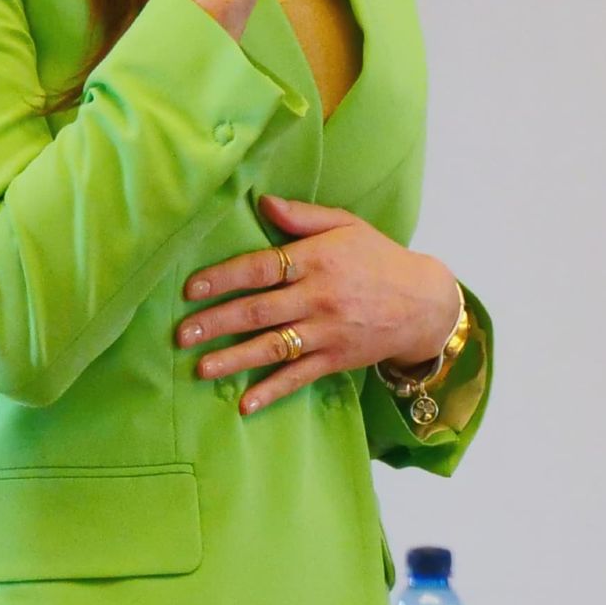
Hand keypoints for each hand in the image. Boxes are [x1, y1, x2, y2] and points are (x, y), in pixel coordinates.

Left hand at [173, 193, 456, 415]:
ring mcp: (327, 332)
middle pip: (258, 311)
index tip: (190, 289)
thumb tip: (262, 201)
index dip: (223, 278)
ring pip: (273, 347)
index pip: (261, 268)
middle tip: (182, 334)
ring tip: (201, 369)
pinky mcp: (336, 359)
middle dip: (216, 323)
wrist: (423, 302)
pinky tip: (246, 403)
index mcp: (316, 260)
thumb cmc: (378, 258)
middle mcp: (318, 297)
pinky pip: (299, 377)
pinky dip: (272, 391)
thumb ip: (302, 215)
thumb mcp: (346, 224)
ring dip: (234, 359)